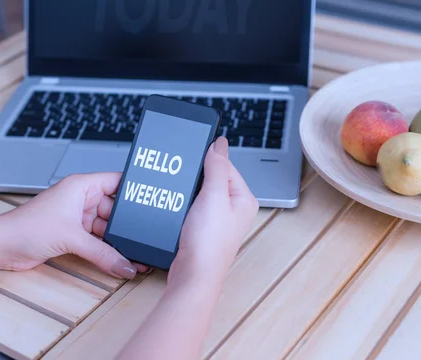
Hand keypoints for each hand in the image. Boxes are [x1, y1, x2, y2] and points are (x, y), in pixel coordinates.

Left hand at [0, 173, 147, 278]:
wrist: (1, 247)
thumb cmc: (26, 227)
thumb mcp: (72, 238)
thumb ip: (103, 253)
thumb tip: (126, 265)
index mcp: (82, 185)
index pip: (118, 181)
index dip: (135, 189)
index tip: (154, 198)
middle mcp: (82, 199)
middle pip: (116, 209)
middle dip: (129, 224)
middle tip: (148, 235)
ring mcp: (78, 218)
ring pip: (108, 228)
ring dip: (119, 241)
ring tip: (137, 253)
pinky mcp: (73, 235)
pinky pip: (98, 241)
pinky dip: (108, 250)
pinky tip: (121, 259)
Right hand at [167, 137, 258, 287]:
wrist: (193, 275)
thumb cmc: (208, 243)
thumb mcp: (214, 196)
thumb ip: (217, 167)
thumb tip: (220, 144)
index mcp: (244, 199)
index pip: (226, 166)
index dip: (207, 161)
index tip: (190, 158)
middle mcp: (235, 209)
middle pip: (213, 178)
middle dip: (196, 177)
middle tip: (182, 179)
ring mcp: (219, 220)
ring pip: (201, 193)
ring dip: (189, 190)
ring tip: (179, 194)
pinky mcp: (204, 229)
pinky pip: (194, 206)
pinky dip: (184, 203)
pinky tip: (176, 205)